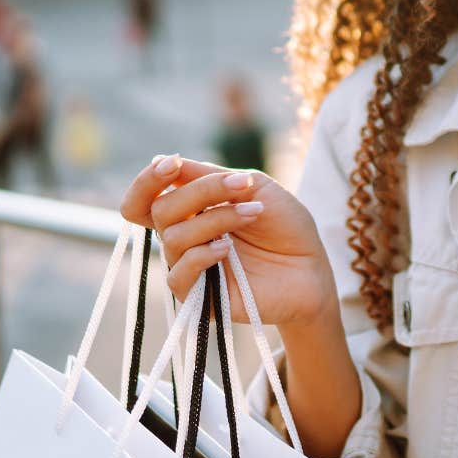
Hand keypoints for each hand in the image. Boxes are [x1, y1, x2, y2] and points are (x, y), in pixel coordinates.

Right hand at [121, 154, 335, 327]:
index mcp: (189, 211)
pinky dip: (202, 256)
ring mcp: (189, 268)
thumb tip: (161, 159)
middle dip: (201, 191)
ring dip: (216, 219)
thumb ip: (208, 175)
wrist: (312, 267)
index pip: (144, 199)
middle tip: (242, 186)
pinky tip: (228, 249)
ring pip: (173, 237)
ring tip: (254, 213)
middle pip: (160, 210)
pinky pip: (178, 275)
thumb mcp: (252, 186)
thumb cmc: (284, 224)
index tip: (171, 163)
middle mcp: (182, 238)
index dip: (148, 180)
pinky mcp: (199, 298)